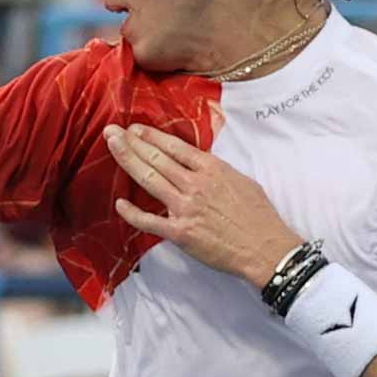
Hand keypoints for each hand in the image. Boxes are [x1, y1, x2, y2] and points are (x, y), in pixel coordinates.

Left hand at [104, 123, 300, 287]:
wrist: (265, 248)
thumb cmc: (258, 216)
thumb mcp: (241, 180)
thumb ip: (215, 171)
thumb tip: (198, 165)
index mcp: (212, 169)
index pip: (174, 147)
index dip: (151, 136)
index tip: (134, 128)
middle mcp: (195, 184)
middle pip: (156, 158)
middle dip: (131, 143)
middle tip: (111, 131)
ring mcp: (185, 208)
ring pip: (150, 180)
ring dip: (128, 161)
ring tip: (112, 147)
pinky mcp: (180, 232)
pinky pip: (150, 221)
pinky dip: (132, 213)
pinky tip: (119, 204)